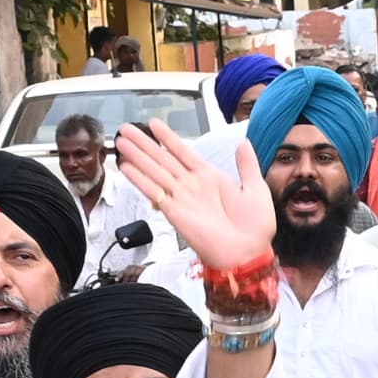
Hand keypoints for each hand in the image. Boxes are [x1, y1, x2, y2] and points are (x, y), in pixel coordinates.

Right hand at [117, 122, 274, 282]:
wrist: (249, 253)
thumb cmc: (255, 228)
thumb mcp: (256, 188)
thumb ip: (247, 165)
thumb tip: (244, 142)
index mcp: (210, 178)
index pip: (184, 152)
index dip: (168, 138)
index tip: (154, 124)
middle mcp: (192, 186)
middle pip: (162, 159)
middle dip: (144, 143)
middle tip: (126, 129)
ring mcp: (182, 198)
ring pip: (155, 171)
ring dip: (137, 157)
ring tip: (121, 142)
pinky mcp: (175, 213)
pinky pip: (155, 192)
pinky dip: (140, 180)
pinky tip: (127, 168)